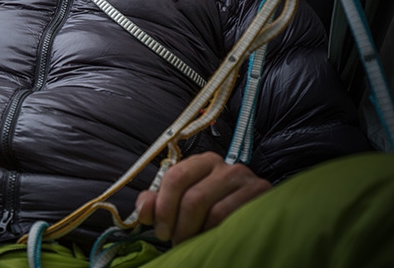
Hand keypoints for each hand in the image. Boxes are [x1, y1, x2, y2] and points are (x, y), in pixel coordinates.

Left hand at [135, 151, 269, 244]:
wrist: (252, 217)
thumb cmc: (211, 209)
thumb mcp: (180, 202)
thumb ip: (158, 204)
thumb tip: (144, 210)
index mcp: (201, 162)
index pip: (175, 177)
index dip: (163, 208)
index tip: (161, 231)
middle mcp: (224, 166)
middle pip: (194, 198)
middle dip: (180, 226)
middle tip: (176, 242)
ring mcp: (246, 179)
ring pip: (215, 212)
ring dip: (199, 234)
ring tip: (194, 244)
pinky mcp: (262, 195)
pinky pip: (235, 219)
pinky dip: (219, 234)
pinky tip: (214, 240)